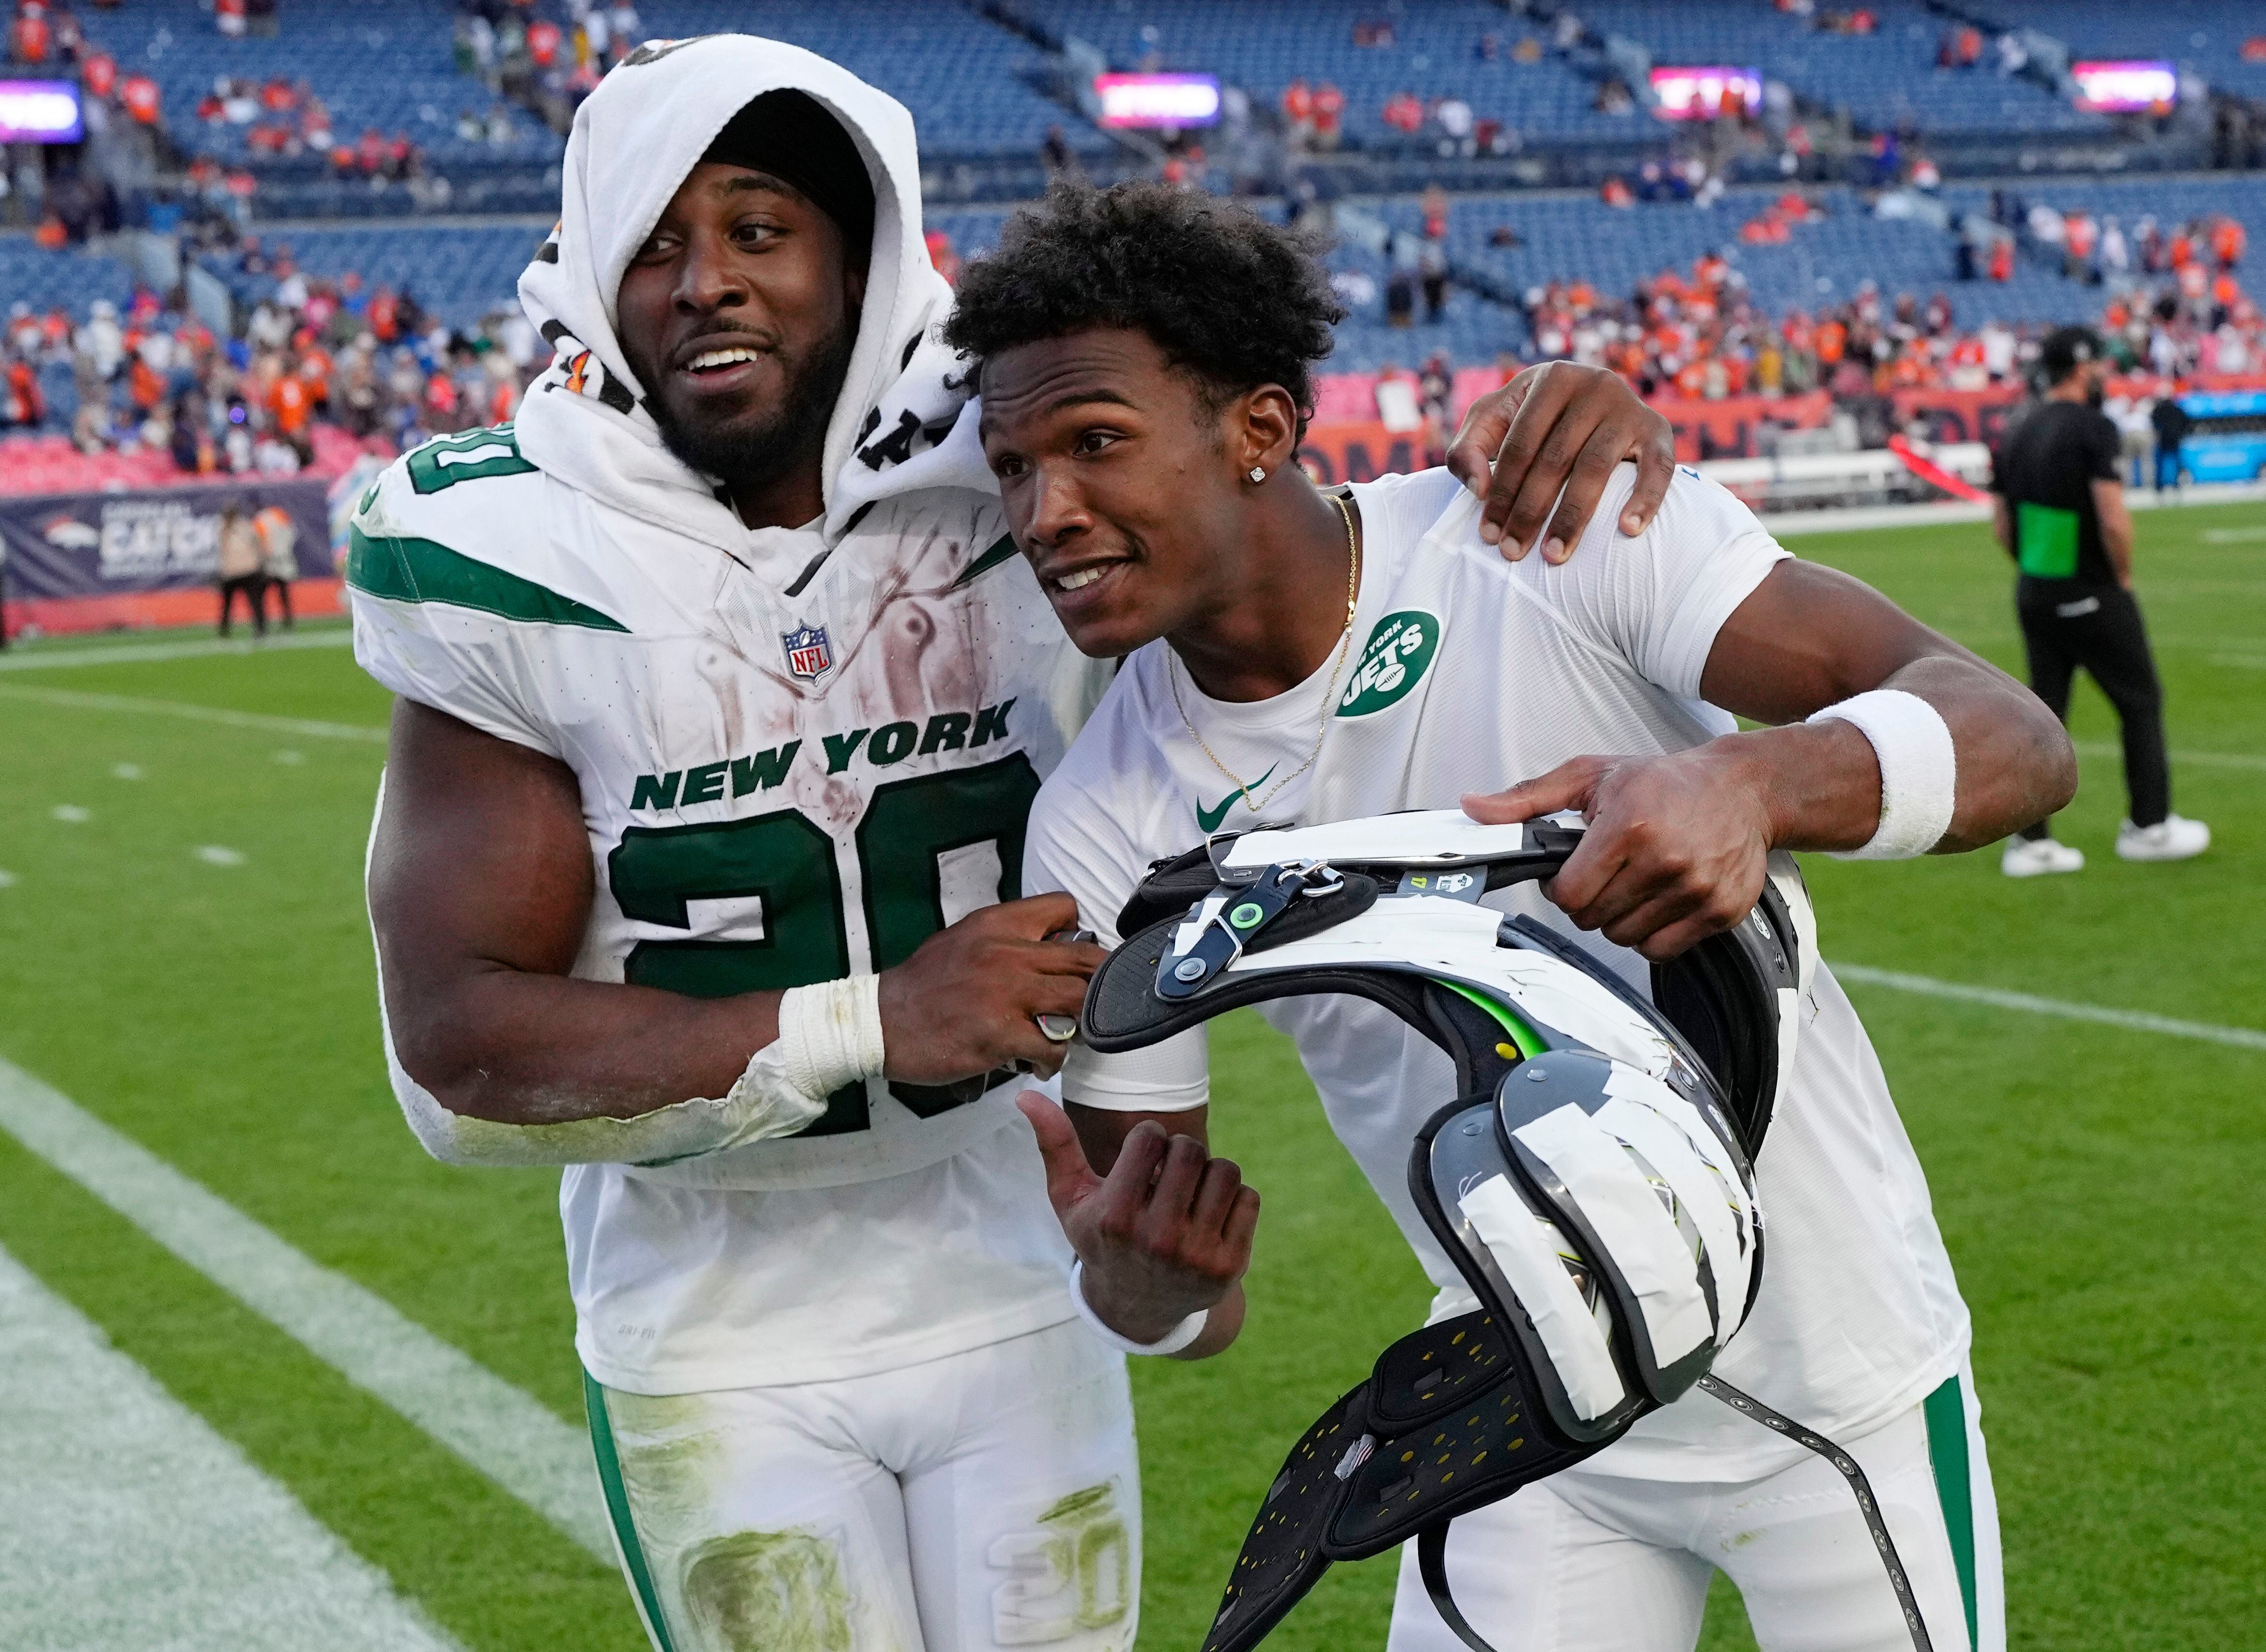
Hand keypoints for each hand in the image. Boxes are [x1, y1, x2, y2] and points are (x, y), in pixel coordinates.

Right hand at [878, 896, 1106, 1083]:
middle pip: (1087, 959)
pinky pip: (1053, 1047)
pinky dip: (1053, 1060)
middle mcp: (1008, 952)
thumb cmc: (924, 984)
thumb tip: (1048, 946)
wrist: (881, 1022)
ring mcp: (1007, 994)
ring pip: (1079, 1002)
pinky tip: (1037, 1063)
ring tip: (1064, 1035)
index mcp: (998, 923)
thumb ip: (1005, 938)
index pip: (1064, 908)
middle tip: (1089, 1003)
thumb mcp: (963, 939)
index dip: (1077, 933)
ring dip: (1080, 1024)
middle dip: (1097, 983)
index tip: (1072, 959)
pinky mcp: (1001, 1034)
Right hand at [1019, 1095, 1257, 1343]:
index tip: (1140, 1162)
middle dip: (1180, 1153)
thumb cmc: (1101, 1237)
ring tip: (1188, 1194)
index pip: (1151, 1137)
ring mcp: (1197, 1255)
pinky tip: (1208, 1217)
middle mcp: (1157, 1239)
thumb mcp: (1071, 1198)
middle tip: (1168, 1175)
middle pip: (1191, 1150)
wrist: (1138, 1308)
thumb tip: (1026, 1095)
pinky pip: (1248, 1198)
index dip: (1148, 1141)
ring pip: (1225, 1170)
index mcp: (1115, 1217)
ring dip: (1209, 1173)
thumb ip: (1054, 1145)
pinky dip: (1232, 1199)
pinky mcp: (1229, 1265)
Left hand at [1446, 360, 1675, 562]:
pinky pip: (1658, 468)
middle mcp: (1594, 385)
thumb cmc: (1532, 418)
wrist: (1595, 400)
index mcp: (1552, 378)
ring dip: (1573, 517)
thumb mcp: (1494, 420)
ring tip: (1554, 556)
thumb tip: (1479, 488)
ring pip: (1597, 468)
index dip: (1501, 492)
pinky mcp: (1658, 430)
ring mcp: (1629, 407)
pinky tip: (1628, 530)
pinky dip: (1645, 499)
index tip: (1488, 535)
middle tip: (1513, 553)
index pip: (1520, 444)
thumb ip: (1469, 448)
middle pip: (1556, 459)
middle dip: (1530, 512)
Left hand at [1464, 746, 1772, 960]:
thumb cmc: (1663, 781)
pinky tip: (1656, 901)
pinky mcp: (1719, 912)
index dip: (1560, 888)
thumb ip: (1527, 797)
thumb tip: (1472, 807)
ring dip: (1619, 917)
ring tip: (1633, 882)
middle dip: (1589, 900)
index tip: (1570, 871)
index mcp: (1628, 825)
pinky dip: (1650, 934)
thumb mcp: (1590, 776)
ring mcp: (1694, 889)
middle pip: (1593, 919)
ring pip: (1624, 938)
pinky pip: (1661, 949)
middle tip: (1605, 872)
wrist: (1743, 789)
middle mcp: (1664, 860)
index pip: (1568, 895)